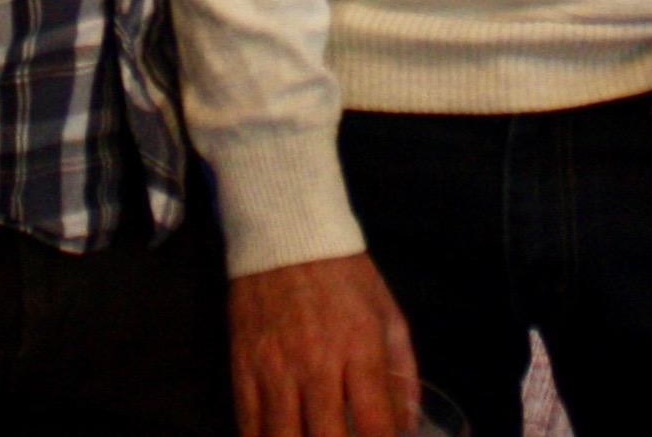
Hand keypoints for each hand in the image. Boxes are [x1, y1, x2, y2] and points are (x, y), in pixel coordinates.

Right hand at [232, 253, 419, 436]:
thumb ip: (402, 373)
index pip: (375, 423)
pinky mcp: (243, 369)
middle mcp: (317, 365)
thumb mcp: (388, 315)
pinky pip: (248, 426)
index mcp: (360, 349)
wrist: (284, 235)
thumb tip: (408, 427)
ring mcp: (275, 370)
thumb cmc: (345, 276)